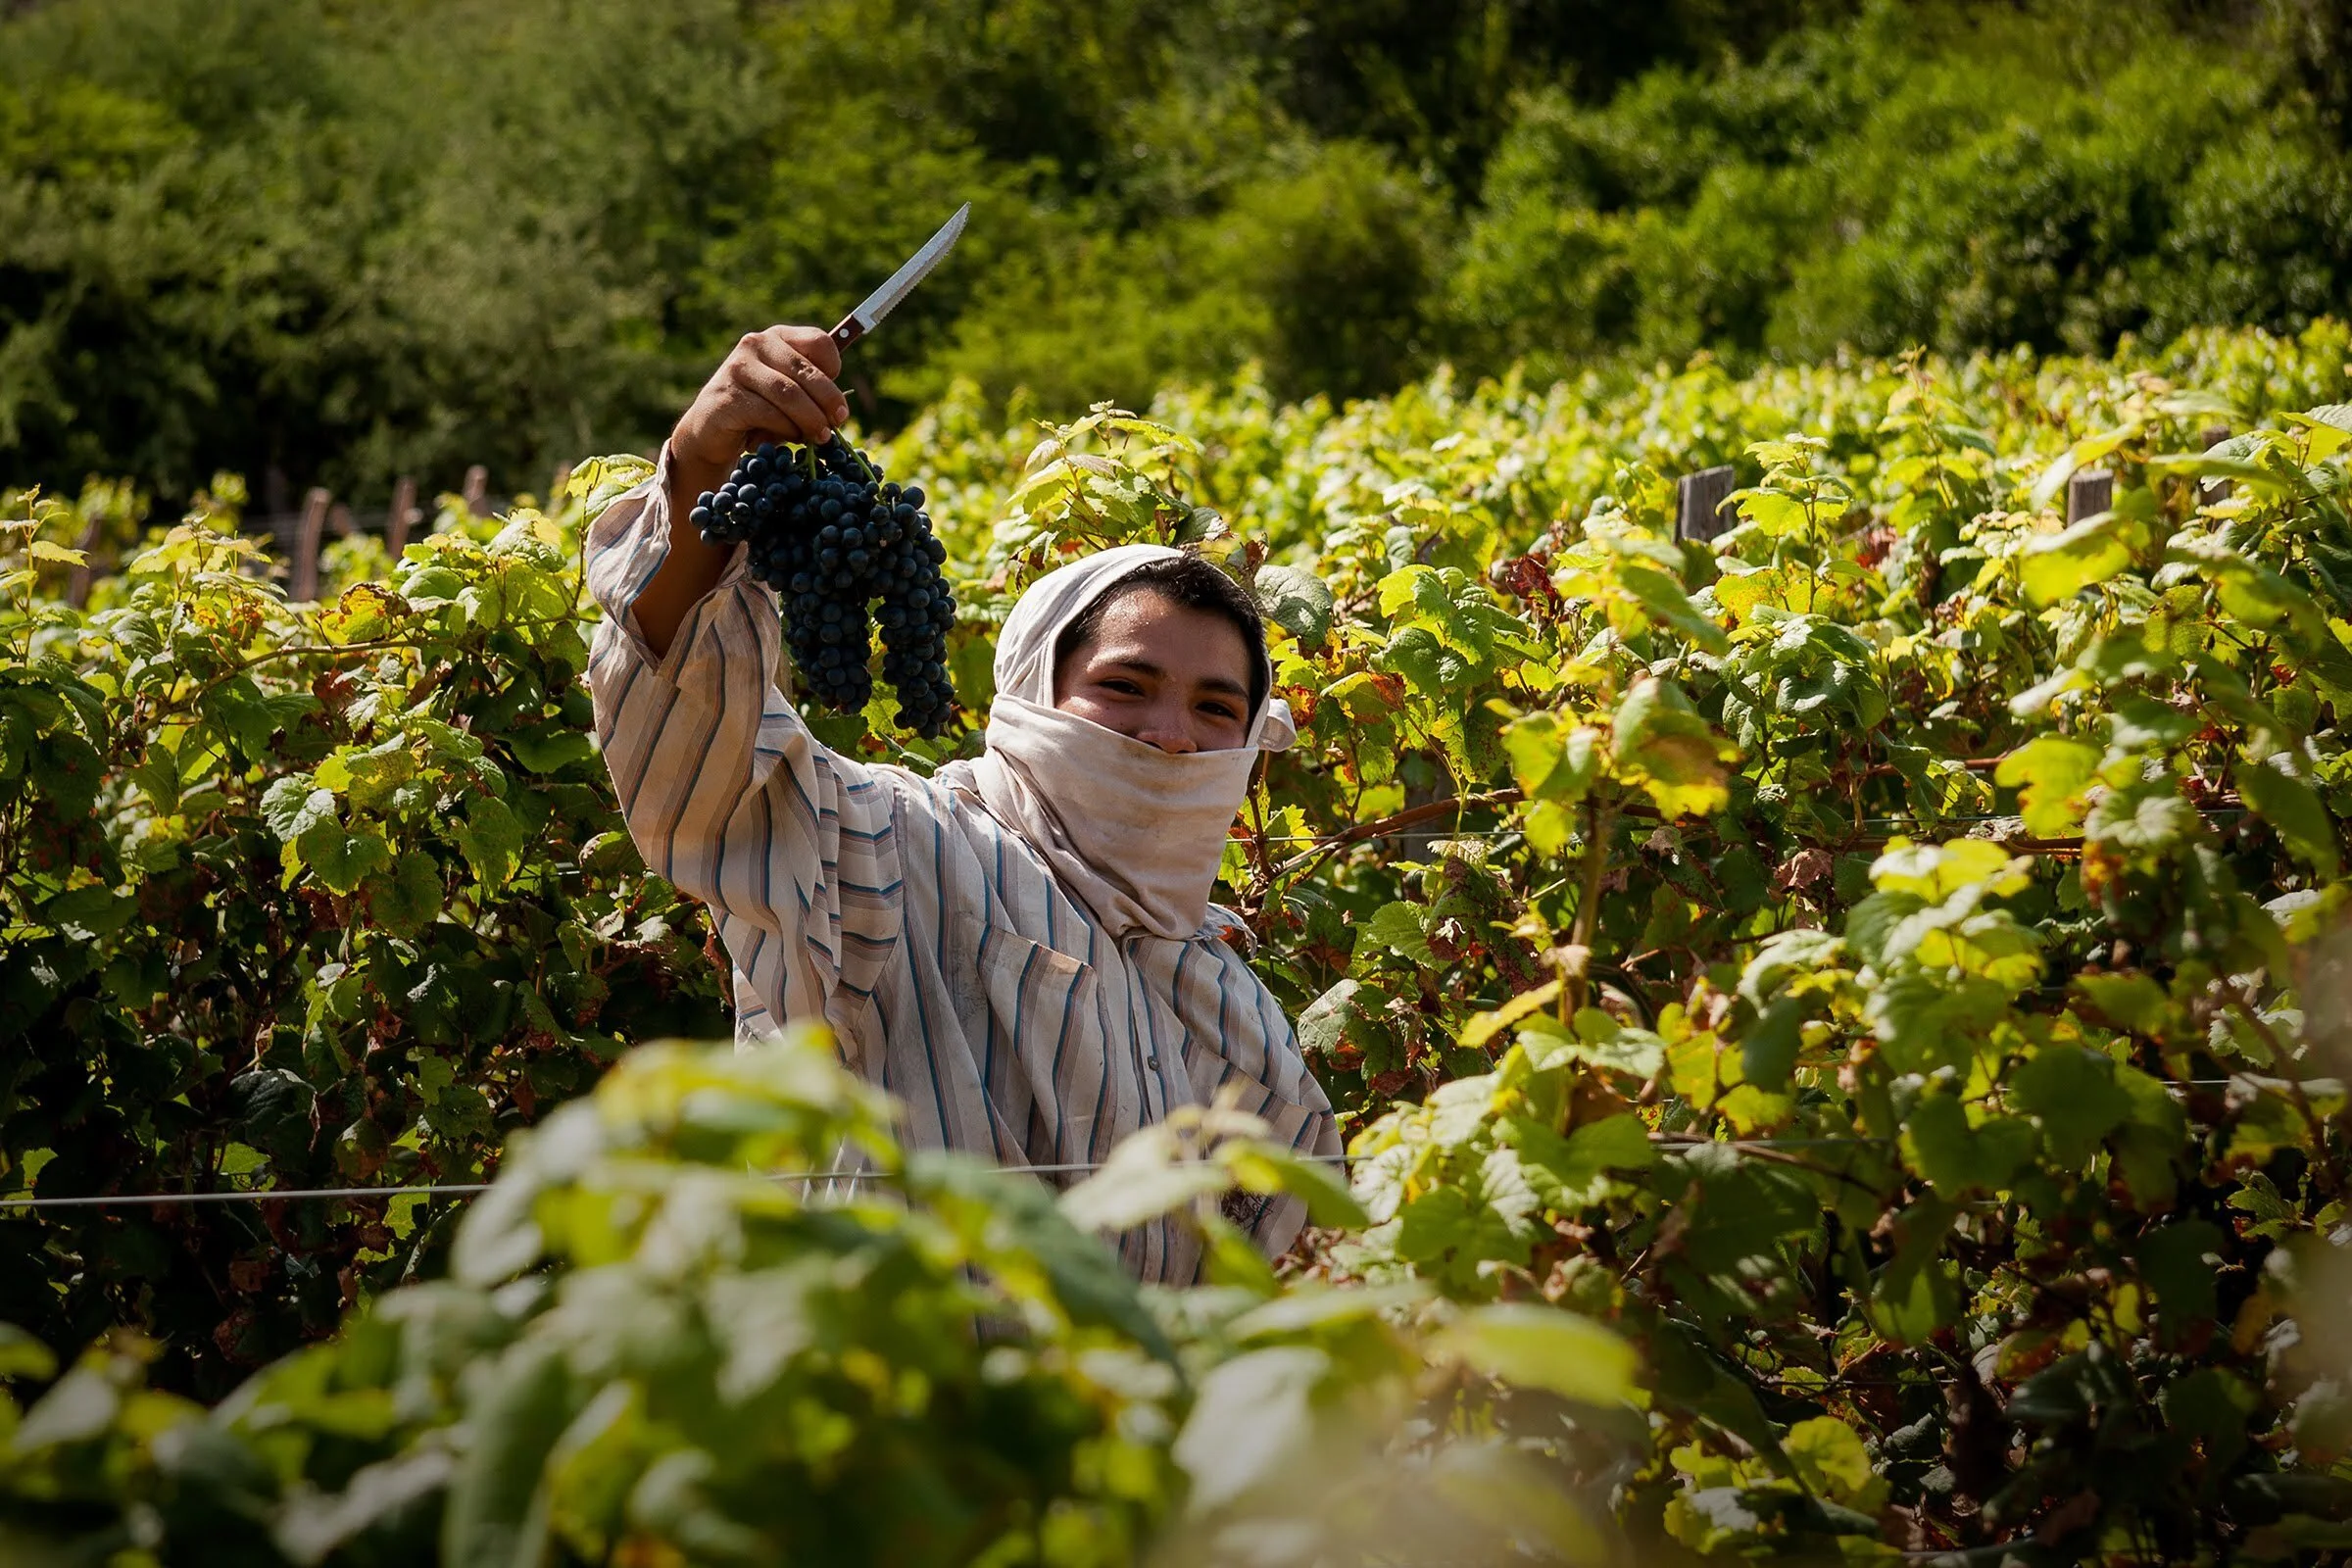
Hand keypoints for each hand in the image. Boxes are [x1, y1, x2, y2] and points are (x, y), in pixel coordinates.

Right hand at [637, 327, 852, 657]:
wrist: (712, 433)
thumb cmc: (760, 413)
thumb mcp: (790, 397)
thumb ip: (814, 391)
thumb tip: (842, 409)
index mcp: (779, 338)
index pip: (820, 343)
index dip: (834, 373)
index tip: (838, 404)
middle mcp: (756, 344)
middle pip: (806, 370)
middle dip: (828, 402)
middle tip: (838, 425)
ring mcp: (737, 368)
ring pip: (788, 393)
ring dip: (809, 420)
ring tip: (819, 439)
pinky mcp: (725, 397)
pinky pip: (767, 413)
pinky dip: (783, 431)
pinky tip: (785, 442)